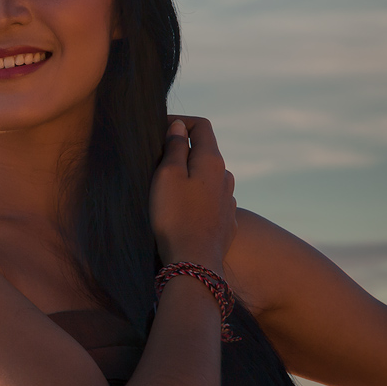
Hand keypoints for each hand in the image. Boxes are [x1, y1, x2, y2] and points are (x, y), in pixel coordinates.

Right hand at [149, 116, 235, 272]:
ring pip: (209, 179)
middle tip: (157, 161)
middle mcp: (226, 177)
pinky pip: (212, 202)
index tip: (159, 128)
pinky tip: (184, 212)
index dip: (180, 121)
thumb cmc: (175, 217)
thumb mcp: (167, 176)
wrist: (194, 263)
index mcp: (212, 161)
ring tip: (169, 190)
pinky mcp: (226, 223)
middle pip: (206, 153)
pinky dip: (198, 199)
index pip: (201, 126)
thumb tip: (180, 127)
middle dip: (183, 151)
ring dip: (192, 177)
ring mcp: (229, 201)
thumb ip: (174, 148)